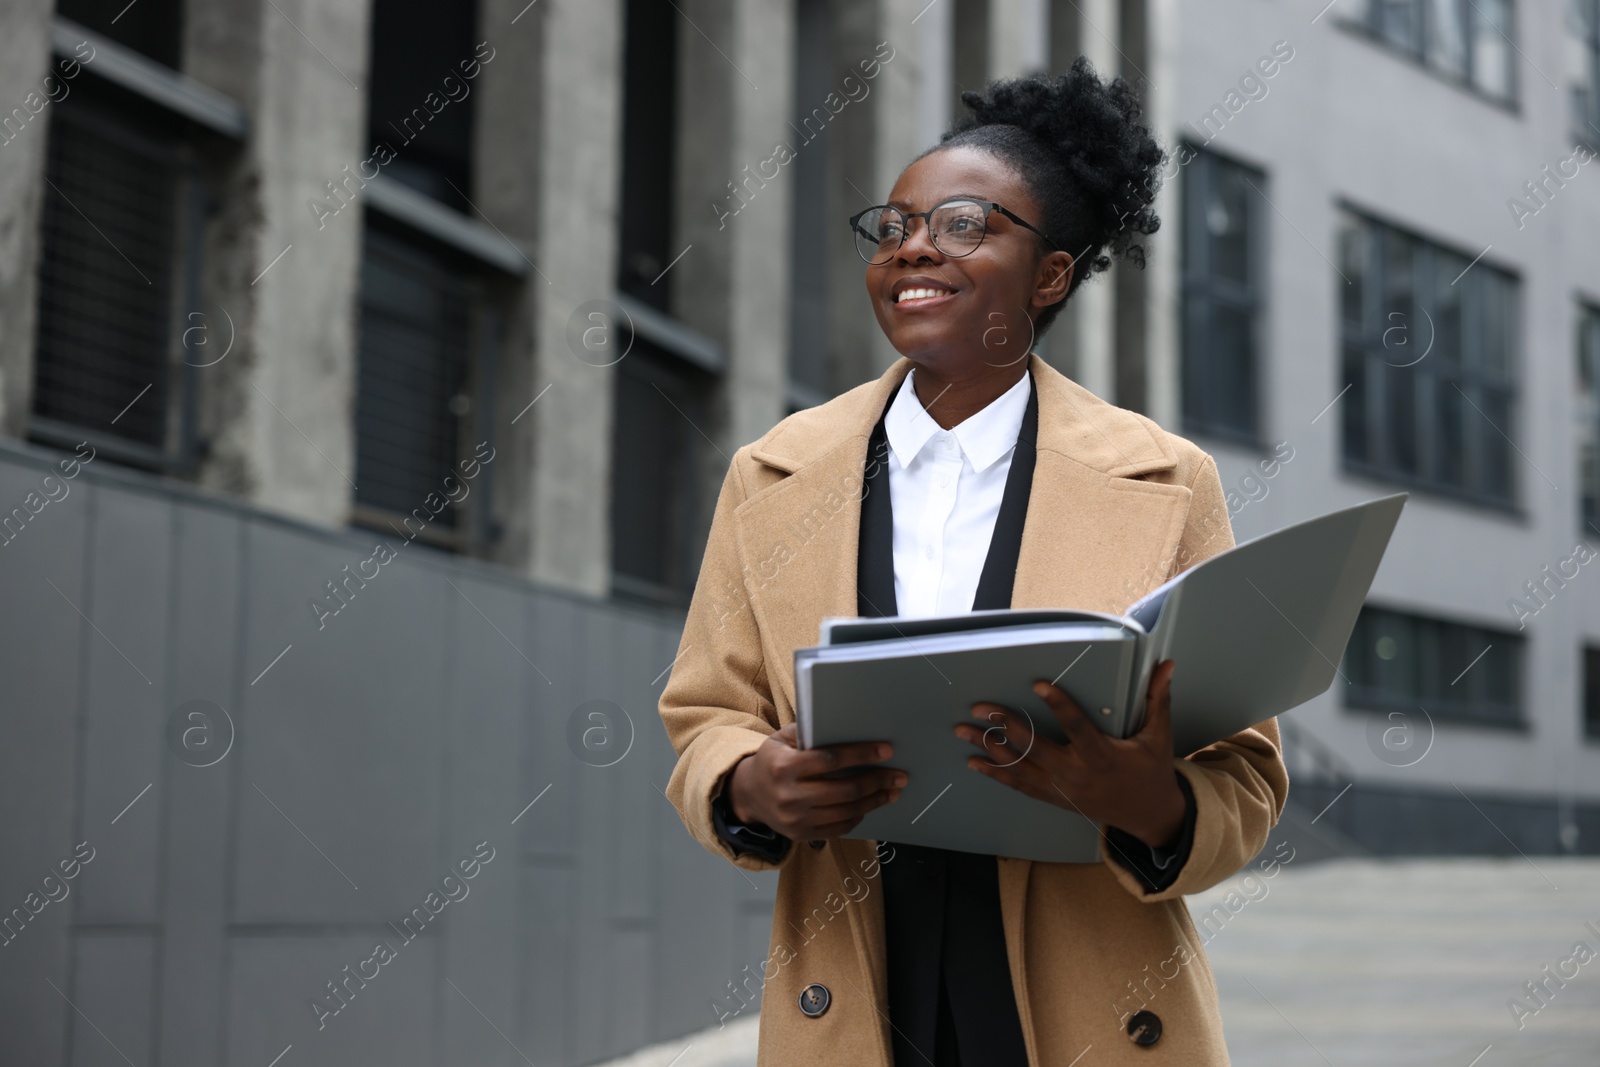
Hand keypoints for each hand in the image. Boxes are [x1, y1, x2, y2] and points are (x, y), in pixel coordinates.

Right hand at [726, 723, 906, 839]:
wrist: (748, 795)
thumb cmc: (772, 760)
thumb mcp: (781, 739)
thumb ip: (809, 732)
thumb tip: (847, 726)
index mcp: (784, 766)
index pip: (830, 759)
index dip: (861, 755)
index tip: (886, 751)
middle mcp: (790, 795)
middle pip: (844, 790)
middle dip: (877, 781)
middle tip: (898, 776)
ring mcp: (796, 819)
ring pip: (846, 812)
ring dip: (874, 801)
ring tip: (892, 792)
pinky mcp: (802, 835)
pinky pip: (839, 828)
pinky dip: (859, 816)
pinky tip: (870, 805)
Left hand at [955, 659, 1185, 848]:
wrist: (1146, 815)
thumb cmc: (1150, 770)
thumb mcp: (1158, 736)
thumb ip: (1157, 698)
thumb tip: (1167, 664)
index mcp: (1102, 755)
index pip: (1076, 726)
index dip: (1058, 704)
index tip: (1038, 684)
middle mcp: (1075, 773)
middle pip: (1034, 747)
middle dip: (1004, 726)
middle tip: (980, 707)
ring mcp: (1060, 788)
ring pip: (1019, 767)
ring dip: (989, 748)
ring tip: (963, 731)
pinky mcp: (1052, 797)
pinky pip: (1018, 785)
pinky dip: (994, 773)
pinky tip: (973, 761)